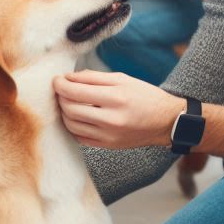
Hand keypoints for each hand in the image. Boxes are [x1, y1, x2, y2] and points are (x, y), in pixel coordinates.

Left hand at [53, 71, 183, 148]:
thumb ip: (93, 77)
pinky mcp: (108, 145)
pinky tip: (77, 117)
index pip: (75, 91)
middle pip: (70, 108)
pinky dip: (73, 126)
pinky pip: (79, 137)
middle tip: (61, 90)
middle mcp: (111, 119)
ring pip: (71, 124)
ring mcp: (109, 135)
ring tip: (68, 103)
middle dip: (60, 97)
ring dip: (64, 112)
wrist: (166, 121)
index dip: (60, 84)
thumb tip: (68, 78)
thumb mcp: (123, 79)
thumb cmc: (145, 96)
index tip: (57, 80)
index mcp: (116, 98)